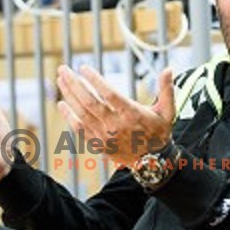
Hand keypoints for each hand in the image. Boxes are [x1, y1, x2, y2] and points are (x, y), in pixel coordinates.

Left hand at [56, 65, 174, 167]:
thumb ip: (167, 89)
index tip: (84, 68)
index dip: (95, 80)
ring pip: (81, 113)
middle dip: (74, 84)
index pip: (109, 94)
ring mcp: (105, 137)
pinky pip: (79, 129)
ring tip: (60, 80)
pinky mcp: (99, 145)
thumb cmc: (159, 132)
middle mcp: (116, 126)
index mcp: (132, 115)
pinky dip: (69, 116)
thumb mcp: (168, 111)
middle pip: (89, 102)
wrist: (153, 162)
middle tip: (63, 69)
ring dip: (69, 95)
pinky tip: (62, 104)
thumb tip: (169, 69)